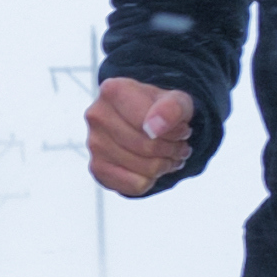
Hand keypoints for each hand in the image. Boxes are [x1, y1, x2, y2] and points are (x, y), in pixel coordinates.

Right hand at [83, 77, 194, 197]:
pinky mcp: (97, 168)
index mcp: (113, 91)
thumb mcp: (178, 101)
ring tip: (169, 155)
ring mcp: (94, 144)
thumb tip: (153, 128)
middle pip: (147, 147)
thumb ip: (171, 108)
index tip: (182, 130)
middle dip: (173, 151)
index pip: (149, 123)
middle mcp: (97, 115)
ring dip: (165, 166)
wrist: (145, 120)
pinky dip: (152, 180)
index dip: (175, 132)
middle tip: (180, 147)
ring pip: (144, 170)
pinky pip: (136, 186)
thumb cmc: (161, 109)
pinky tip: (152, 166)